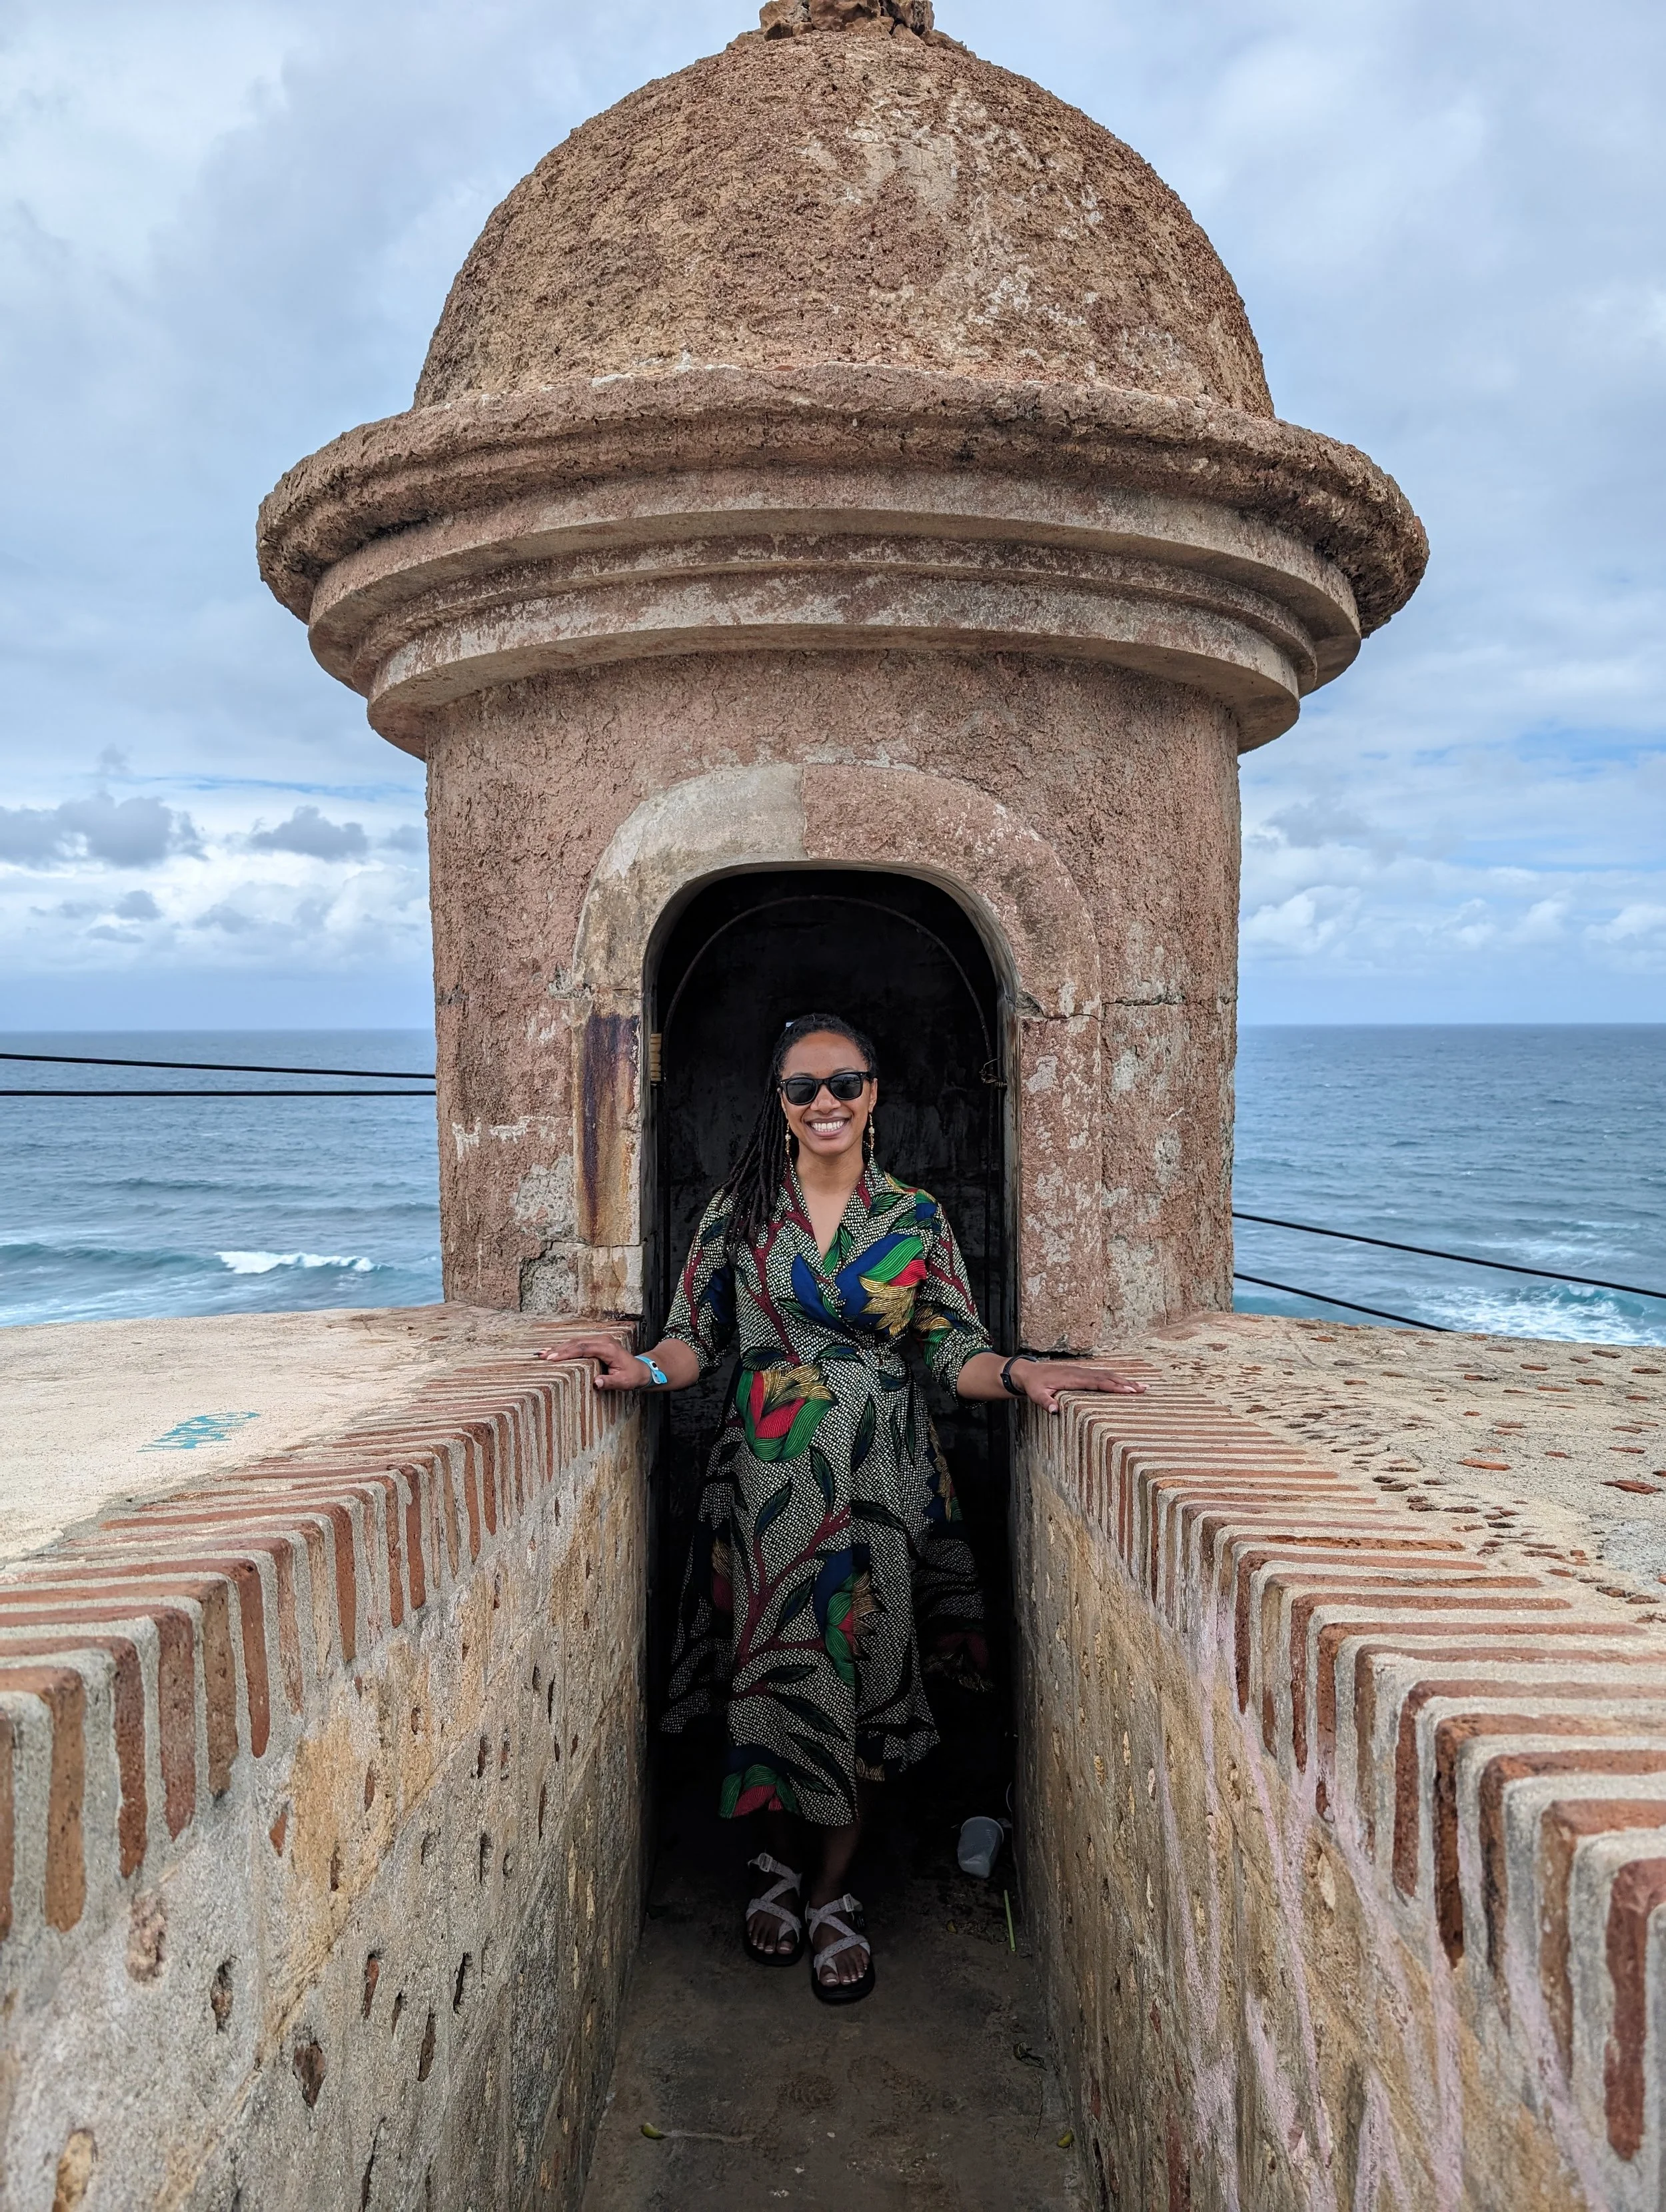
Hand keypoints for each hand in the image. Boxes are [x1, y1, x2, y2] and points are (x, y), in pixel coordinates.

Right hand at [536, 1333, 645, 1388]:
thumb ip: (610, 1382)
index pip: (584, 1348)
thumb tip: (596, 1383)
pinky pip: (578, 1344)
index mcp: (608, 1348)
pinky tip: (553, 1351)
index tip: (552, 1359)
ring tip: (541, 1354)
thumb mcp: (623, 1382)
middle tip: (541, 1356)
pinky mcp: (596, 1343)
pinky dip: (565, 1347)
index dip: (567, 1353)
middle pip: (576, 1343)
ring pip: (575, 1342)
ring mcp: (600, 1340)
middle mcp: (603, 1340)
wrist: (641, 1369)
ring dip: (558, 1348)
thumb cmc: (632, 1376)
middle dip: (558, 1350)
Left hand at [1016, 1359, 1145, 1414]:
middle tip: (1144, 1389)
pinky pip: (1102, 1375)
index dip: (1113, 1386)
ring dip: (1124, 1380)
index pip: (1097, 1382)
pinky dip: (1115, 1378)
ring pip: (1107, 1375)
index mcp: (1072, 1378)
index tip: (1128, 1390)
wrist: (1028, 1372)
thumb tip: (1053, 1411)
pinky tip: (1125, 1383)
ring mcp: (1082, 1372)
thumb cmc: (1033, 1384)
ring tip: (1141, 1386)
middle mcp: (1080, 1373)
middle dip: (1126, 1383)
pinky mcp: (1082, 1374)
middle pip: (1107, 1377)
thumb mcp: (1035, 1394)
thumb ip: (1044, 1402)